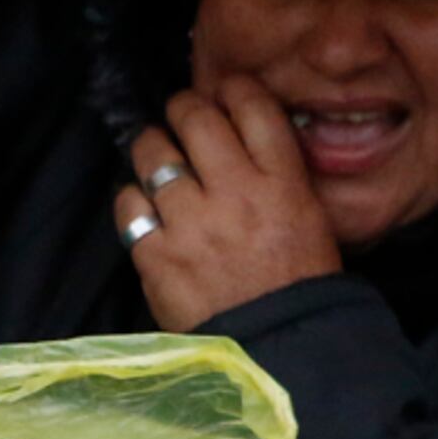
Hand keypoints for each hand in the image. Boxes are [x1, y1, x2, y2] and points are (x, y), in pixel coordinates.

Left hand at [115, 83, 345, 331]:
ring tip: (158, 158)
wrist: (279, 350)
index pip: (254, 106)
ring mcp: (192, 224)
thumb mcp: (310, 215)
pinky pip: (127, 204)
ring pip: (153, 153)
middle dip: (184, 107)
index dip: (234, 88)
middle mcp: (237, 194)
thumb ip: (279, 171)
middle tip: (182, 116)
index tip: (225, 92)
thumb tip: (242, 131)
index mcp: (283, 183)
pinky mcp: (158, 256)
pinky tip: (144, 207)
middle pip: (196, 117)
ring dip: (153, 147)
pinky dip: (132, 199)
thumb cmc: (298, 281)